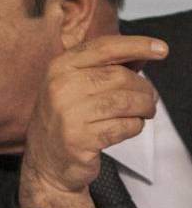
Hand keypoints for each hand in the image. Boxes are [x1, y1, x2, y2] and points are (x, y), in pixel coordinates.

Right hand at [20, 35, 166, 207]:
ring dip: (144, 109)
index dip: (136, 45)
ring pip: (127, 102)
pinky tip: (128, 128)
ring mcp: (68, 113)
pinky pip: (124, 126)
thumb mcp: (75, 86)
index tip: (161, 49)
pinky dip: (135, 127)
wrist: (46, 161)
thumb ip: (106, 68)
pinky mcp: (80, 138)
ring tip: (143, 113)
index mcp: (59, 67)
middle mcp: (60, 86)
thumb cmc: (66, 119)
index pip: (104, 47)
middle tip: (150, 100)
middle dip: (144, 89)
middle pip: (121, 77)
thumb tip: (144, 54)